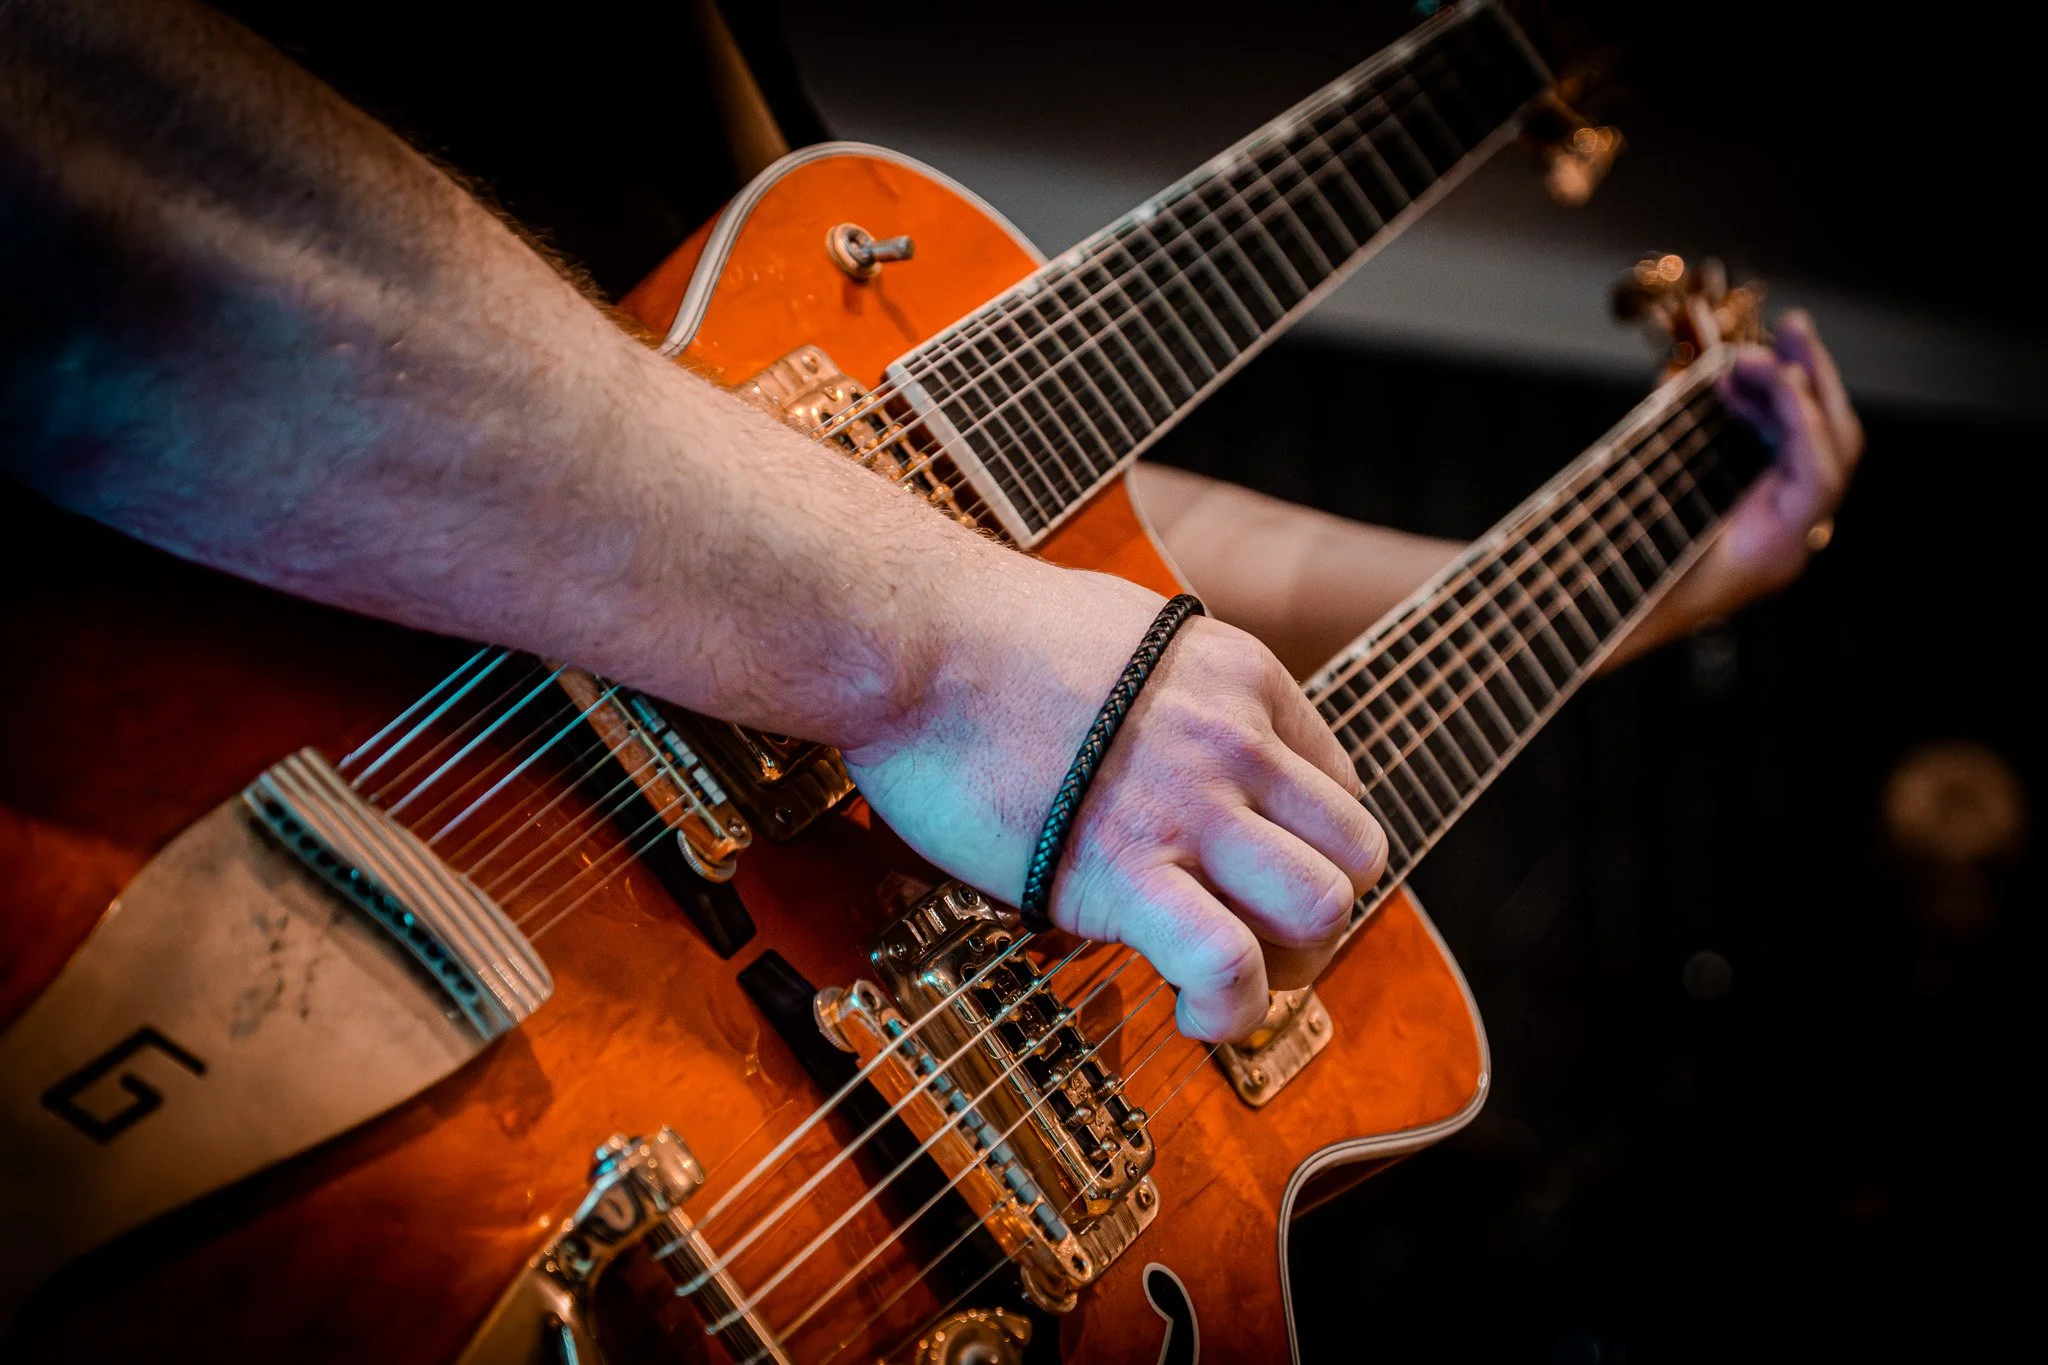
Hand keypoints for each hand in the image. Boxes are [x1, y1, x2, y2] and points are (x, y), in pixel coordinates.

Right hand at [842, 563, 1386, 1042]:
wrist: (908, 640)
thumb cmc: (980, 632)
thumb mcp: (1127, 633)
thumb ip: (1175, 690)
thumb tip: (1165, 734)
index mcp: (1241, 678)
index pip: (1340, 790)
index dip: (1308, 853)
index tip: (1256, 880)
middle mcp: (1235, 742)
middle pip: (1356, 858)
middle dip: (1317, 920)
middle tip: (1255, 943)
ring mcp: (1188, 807)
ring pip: (1321, 911)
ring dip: (1285, 969)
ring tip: (1225, 983)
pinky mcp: (1123, 871)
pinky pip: (1228, 963)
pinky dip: (1226, 1009)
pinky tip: (1188, 1012)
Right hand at [1612, 311, 1864, 665]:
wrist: (1587, 642)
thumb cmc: (1603, 593)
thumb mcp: (1629, 524)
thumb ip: (1664, 458)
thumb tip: (1702, 378)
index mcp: (1767, 554)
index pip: (1818, 473)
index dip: (1798, 411)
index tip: (1755, 364)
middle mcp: (1785, 546)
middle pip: (1833, 452)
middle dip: (1814, 384)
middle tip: (1788, 328)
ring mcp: (1774, 534)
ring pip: (1813, 451)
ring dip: (1789, 393)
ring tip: (1750, 350)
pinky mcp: (1755, 523)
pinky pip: (1781, 460)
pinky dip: (1763, 418)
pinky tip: (1731, 388)